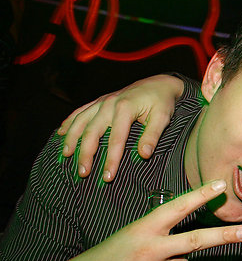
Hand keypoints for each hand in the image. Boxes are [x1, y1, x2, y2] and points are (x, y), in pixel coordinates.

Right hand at [54, 180, 241, 260]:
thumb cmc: (109, 258)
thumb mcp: (130, 236)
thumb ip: (159, 233)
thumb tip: (195, 239)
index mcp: (142, 229)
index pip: (176, 208)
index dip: (199, 196)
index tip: (220, 186)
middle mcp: (149, 251)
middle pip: (195, 241)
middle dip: (223, 236)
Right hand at [58, 74, 183, 181]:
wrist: (159, 83)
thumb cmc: (162, 102)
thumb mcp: (163, 117)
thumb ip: (152, 135)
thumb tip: (143, 155)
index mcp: (125, 109)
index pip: (116, 140)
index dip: (111, 160)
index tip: (107, 177)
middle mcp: (109, 104)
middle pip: (92, 132)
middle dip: (85, 154)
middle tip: (83, 173)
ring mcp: (102, 101)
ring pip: (81, 121)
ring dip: (71, 138)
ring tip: (65, 155)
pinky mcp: (100, 101)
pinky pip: (80, 111)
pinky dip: (69, 121)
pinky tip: (60, 133)